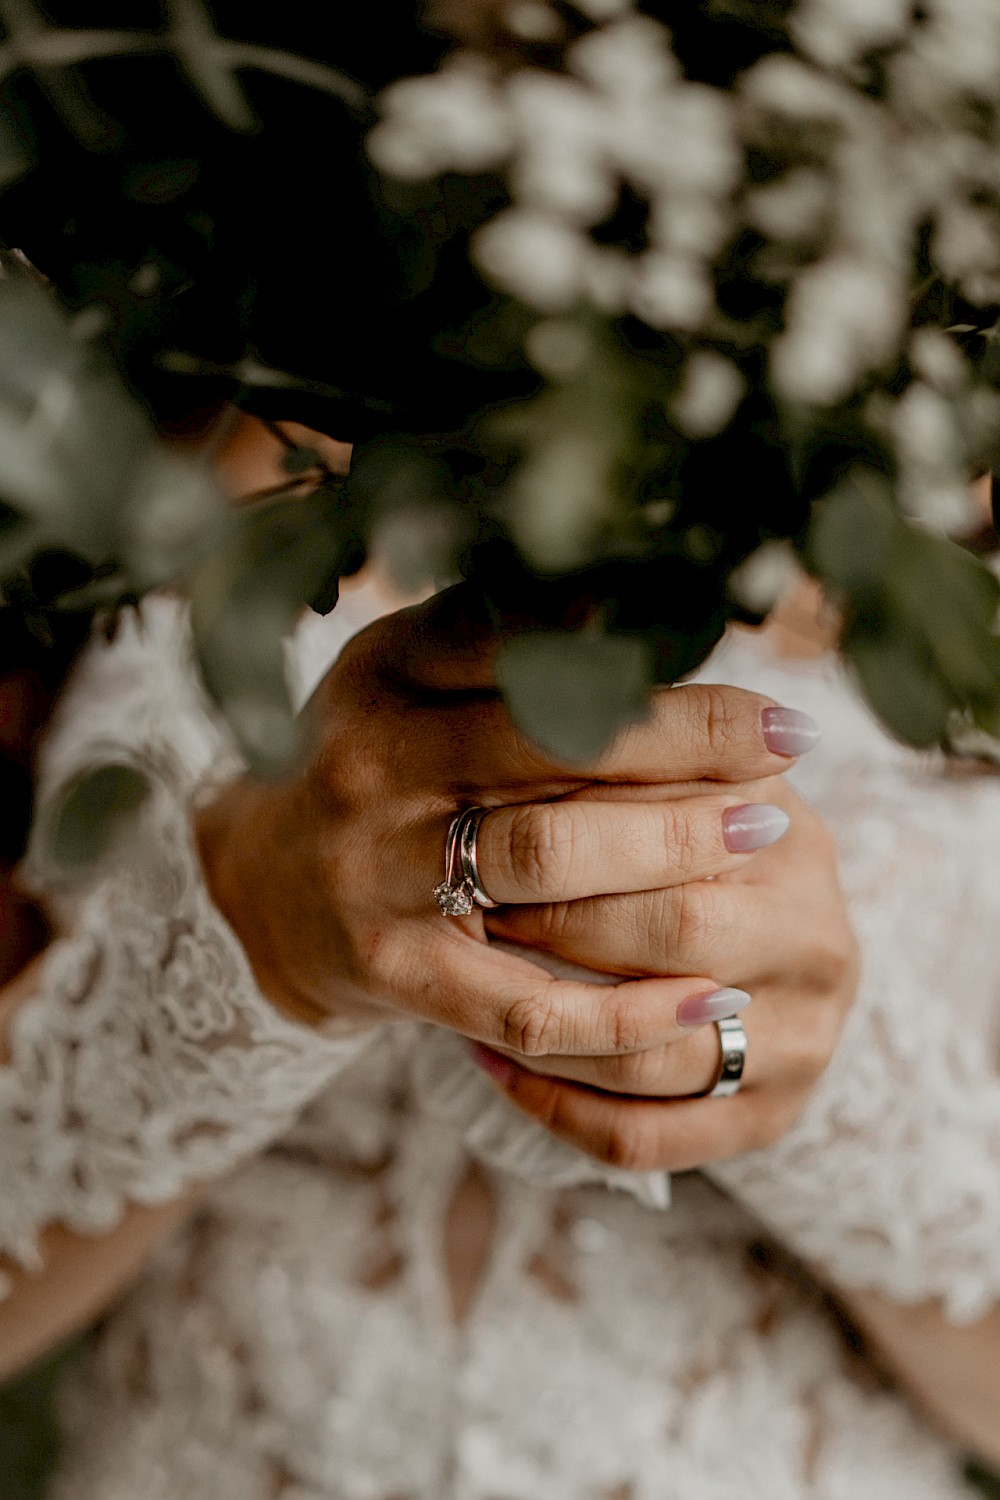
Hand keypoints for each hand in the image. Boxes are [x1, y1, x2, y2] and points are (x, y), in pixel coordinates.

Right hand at [196, 588, 816, 1068]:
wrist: (253, 888)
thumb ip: (496, 634)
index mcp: (386, 672)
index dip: (642, 642)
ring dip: (673, 847)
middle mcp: (372, 762)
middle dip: (687, 740)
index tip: (734, 648)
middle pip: (551, 740)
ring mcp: (378, 873)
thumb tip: (634, 589)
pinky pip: (526, 1001)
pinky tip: (706, 996)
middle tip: (790, 742)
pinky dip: (624, 1009)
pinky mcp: (393, 971)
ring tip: (767, 834)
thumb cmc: (370, 762)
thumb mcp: (404, 675)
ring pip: (549, 859)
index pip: (518, 634)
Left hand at [472, 775, 858, 1171]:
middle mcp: (818, 943)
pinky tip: (491, 1061)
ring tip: (467, 984)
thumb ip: (629, 743)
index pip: (687, 832)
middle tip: (469, 899)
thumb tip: (546, 679)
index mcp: (794, 842)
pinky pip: (644, 1136)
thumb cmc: (690, 843)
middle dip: (558, 920)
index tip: (489, 809)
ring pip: (651, 1054)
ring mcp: (802, 1042)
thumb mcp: (682, 778)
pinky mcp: (769, 1119)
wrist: (775, 948)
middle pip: (676, 936)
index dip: (579, 826)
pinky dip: (555, 1106)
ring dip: (548, 1021)